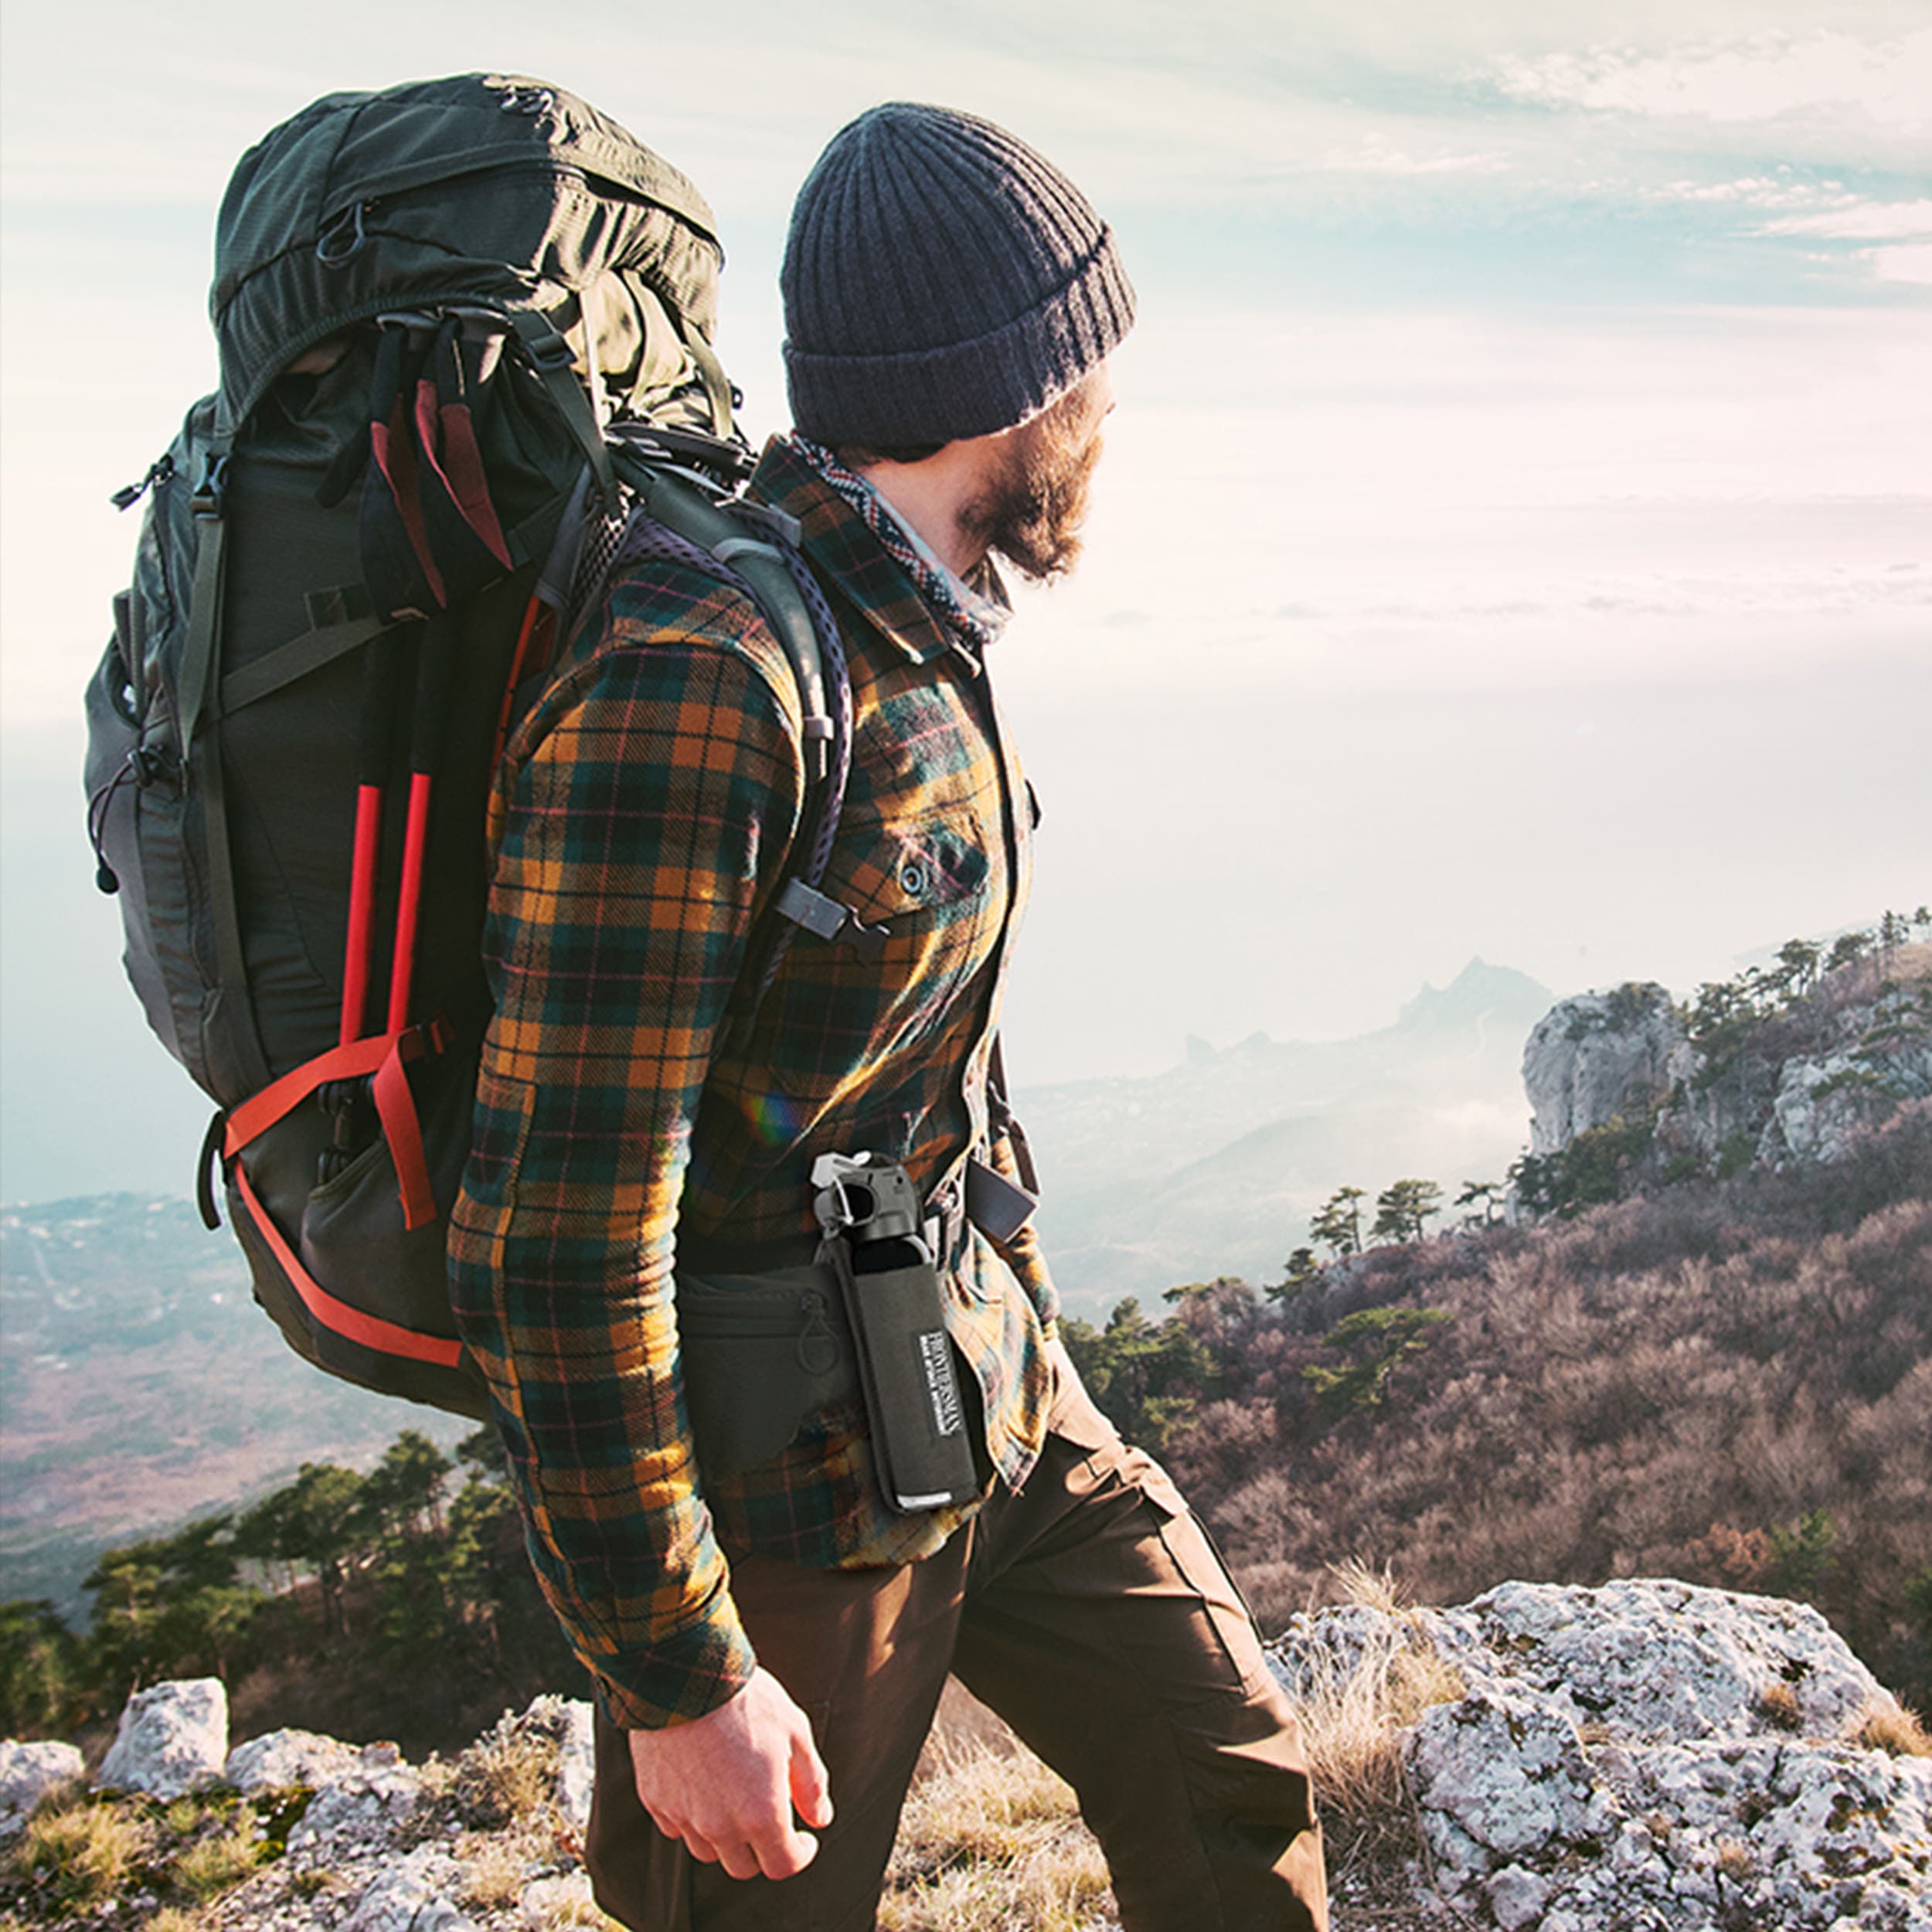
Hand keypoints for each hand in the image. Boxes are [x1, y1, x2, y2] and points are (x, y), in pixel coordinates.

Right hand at [626, 1666, 832, 1880]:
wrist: (685, 1674)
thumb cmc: (745, 1699)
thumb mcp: (795, 1732)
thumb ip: (811, 1783)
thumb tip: (820, 1818)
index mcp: (760, 1814)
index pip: (783, 1865)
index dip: (800, 1854)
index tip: (803, 1838)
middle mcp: (720, 1826)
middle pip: (744, 1867)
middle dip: (762, 1849)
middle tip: (768, 1815)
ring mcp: (684, 1817)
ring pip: (709, 1852)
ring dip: (726, 1837)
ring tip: (734, 1798)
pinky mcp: (655, 1802)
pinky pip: (677, 1829)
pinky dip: (693, 1819)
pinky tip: (702, 1789)